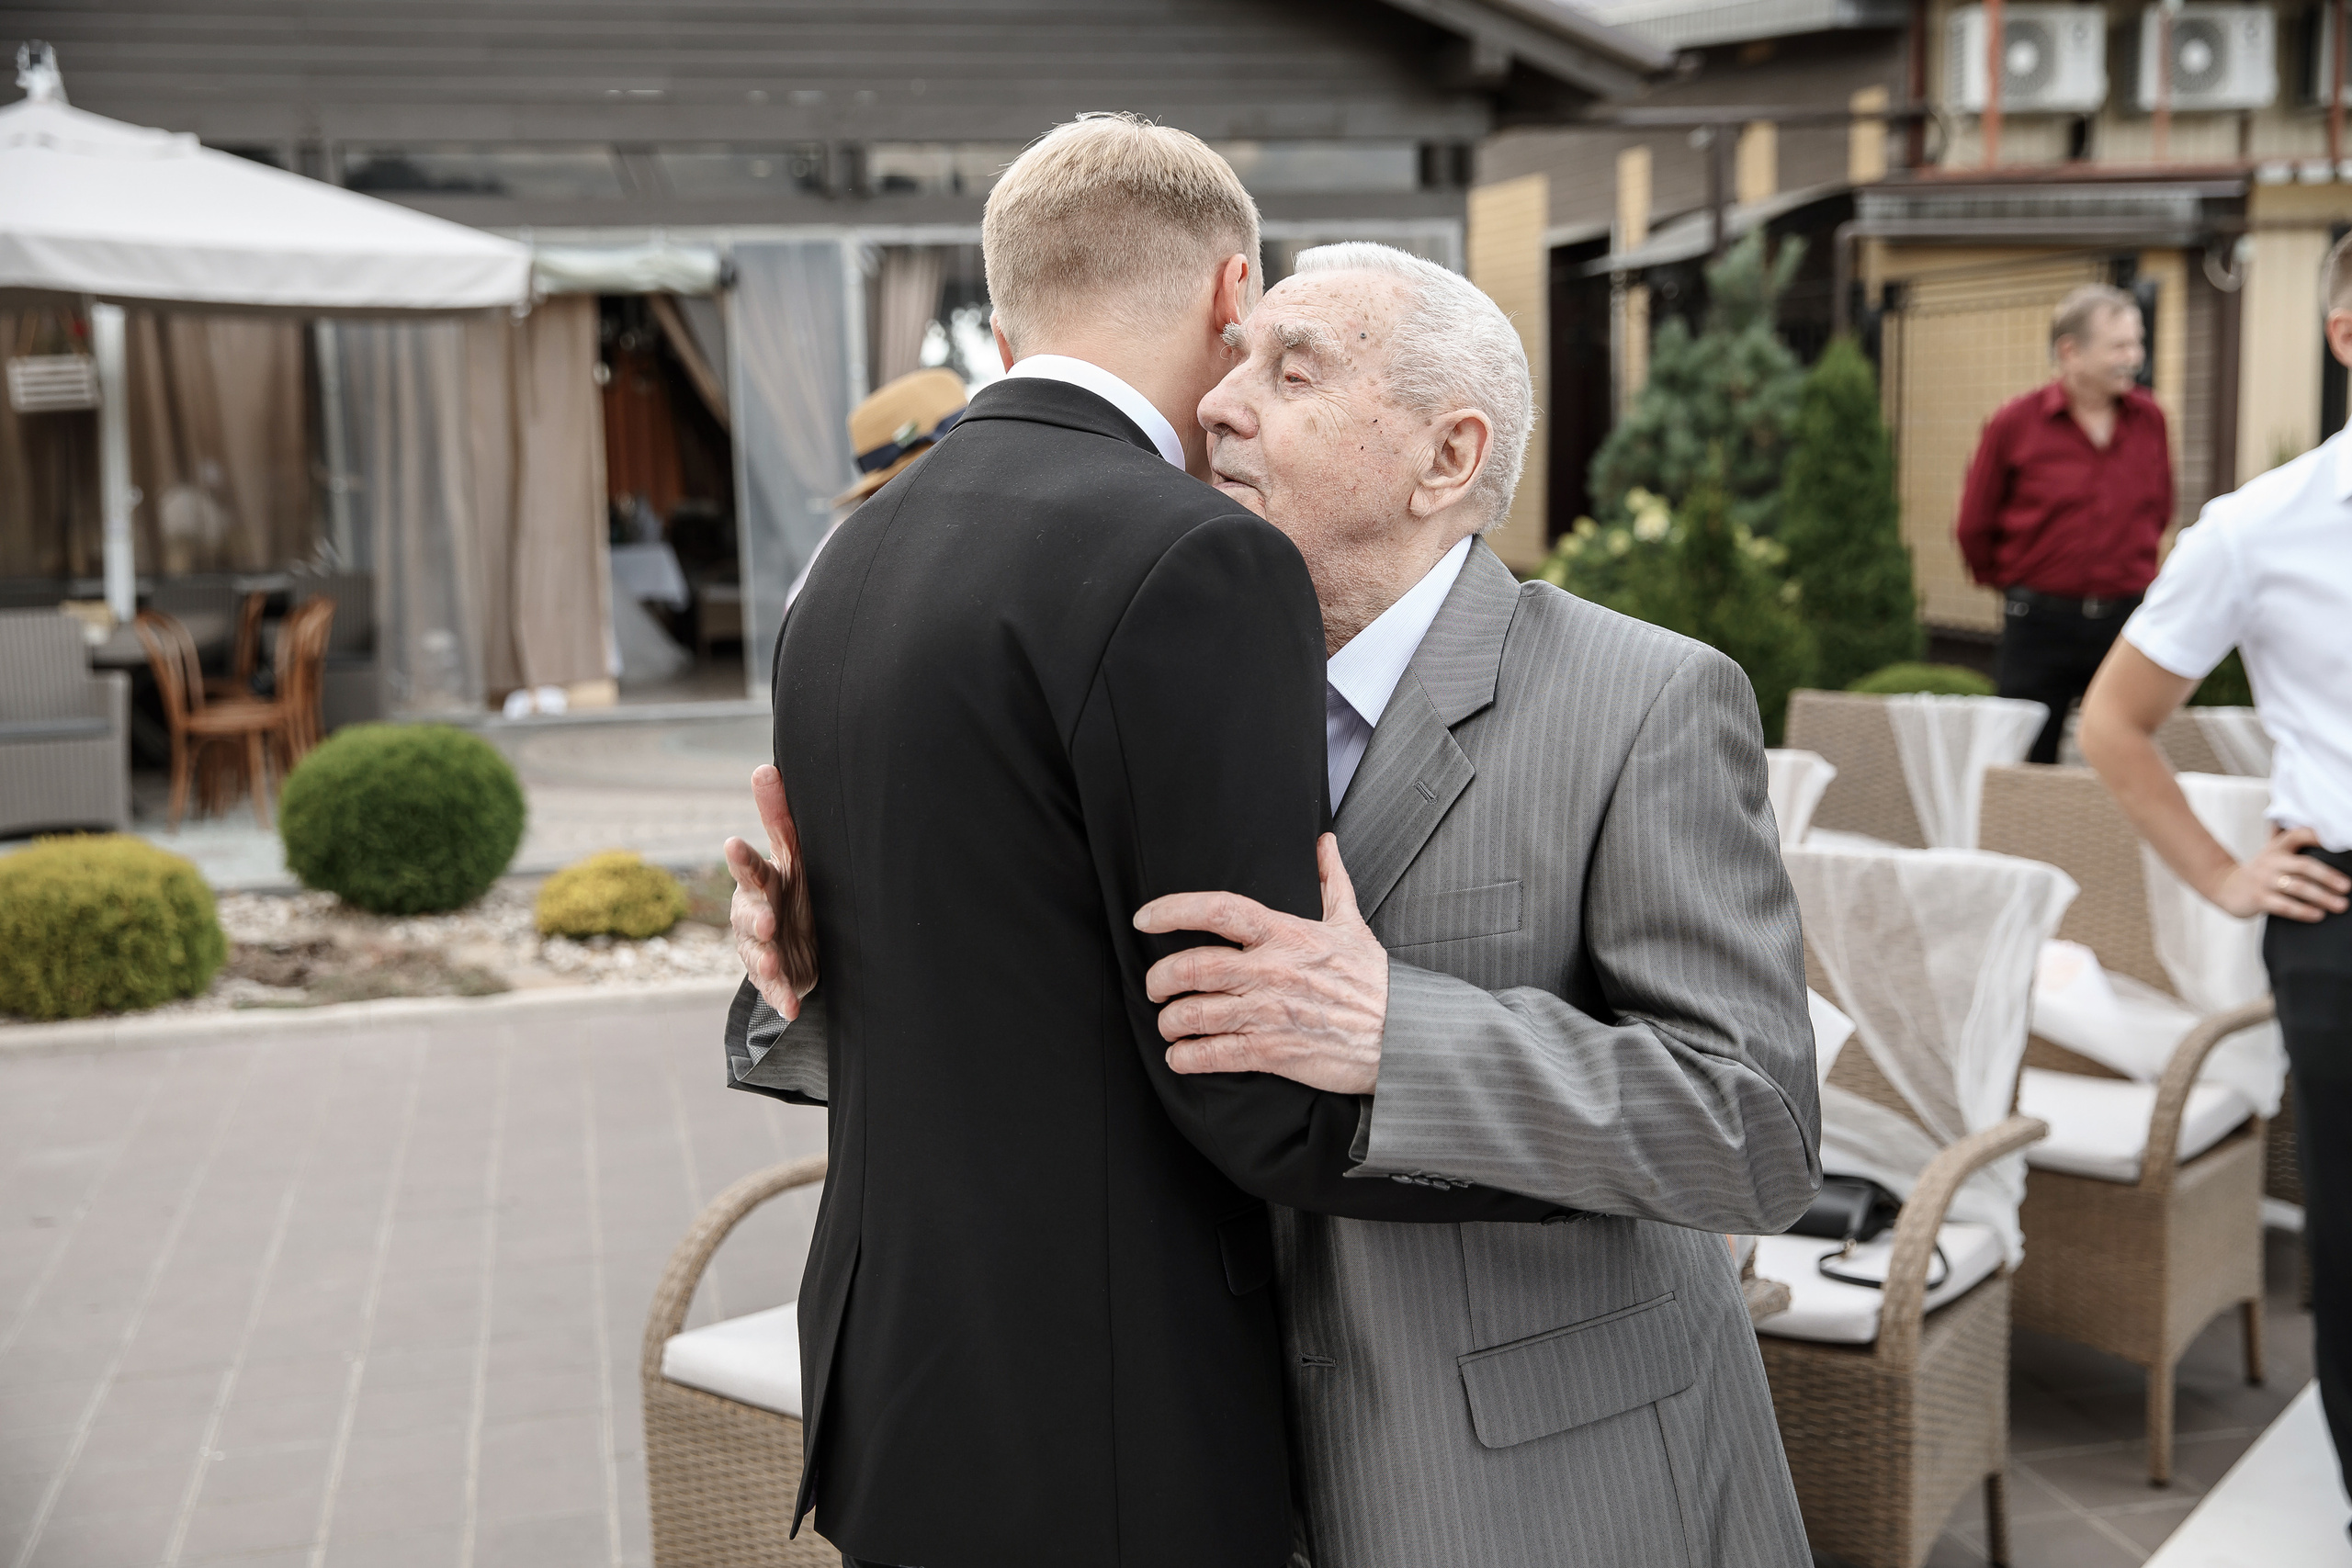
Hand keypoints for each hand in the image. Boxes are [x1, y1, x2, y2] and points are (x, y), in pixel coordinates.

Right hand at [722, 764, 819, 1019]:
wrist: (801, 942)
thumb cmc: (793, 887)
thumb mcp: (792, 853)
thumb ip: (778, 816)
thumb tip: (764, 766)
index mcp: (762, 882)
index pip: (751, 868)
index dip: (742, 859)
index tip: (734, 844)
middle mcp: (755, 915)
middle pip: (751, 915)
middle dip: (756, 917)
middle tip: (766, 919)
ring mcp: (763, 948)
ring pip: (759, 954)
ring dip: (766, 960)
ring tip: (775, 965)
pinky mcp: (776, 979)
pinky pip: (776, 991)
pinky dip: (782, 999)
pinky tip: (791, 1009)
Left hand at [1134, 834, 1387, 1095]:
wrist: (1402, 1036)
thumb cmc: (1374, 981)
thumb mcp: (1352, 923)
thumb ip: (1332, 881)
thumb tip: (1324, 844)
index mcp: (1285, 933)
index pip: (1218, 910)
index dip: (1173, 910)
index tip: (1146, 918)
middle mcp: (1270, 970)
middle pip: (1193, 966)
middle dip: (1160, 977)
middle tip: (1154, 985)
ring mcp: (1268, 1013)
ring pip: (1195, 1013)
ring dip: (1170, 1020)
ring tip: (1167, 1022)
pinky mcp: (1273, 1051)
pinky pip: (1215, 1054)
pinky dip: (1188, 1057)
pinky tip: (1181, 1056)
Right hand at [2206, 826, 2350, 922]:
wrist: (2224, 886)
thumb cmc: (2258, 871)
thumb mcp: (2270, 851)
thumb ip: (2288, 839)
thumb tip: (2311, 824)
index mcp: (2276, 847)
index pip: (2297, 835)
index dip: (2317, 837)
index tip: (2339, 842)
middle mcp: (2271, 861)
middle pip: (2303, 866)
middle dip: (2328, 876)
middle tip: (2346, 886)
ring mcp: (2264, 881)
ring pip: (2296, 887)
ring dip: (2321, 897)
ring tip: (2340, 904)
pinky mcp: (2257, 899)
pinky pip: (2283, 906)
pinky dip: (2302, 911)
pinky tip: (2317, 915)